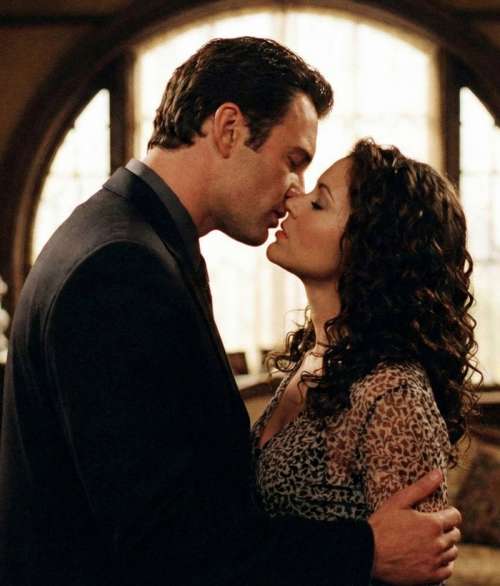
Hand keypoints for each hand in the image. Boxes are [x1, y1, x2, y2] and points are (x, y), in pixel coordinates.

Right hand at [368, 469, 460, 584]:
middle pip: (455, 535)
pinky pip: (447, 570)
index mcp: (432, 524)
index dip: (449, 513)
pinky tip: (431, 557)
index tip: (440, 513)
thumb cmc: (381, 525)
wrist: (369, 553)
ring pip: (452, 552)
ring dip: (445, 546)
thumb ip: (421, 487)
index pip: (455, 516)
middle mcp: (438, 544)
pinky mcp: (430, 577)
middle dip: (447, 528)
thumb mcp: (399, 501)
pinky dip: (443, 563)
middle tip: (431, 527)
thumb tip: (438, 473)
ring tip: (430, 541)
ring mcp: (435, 562)